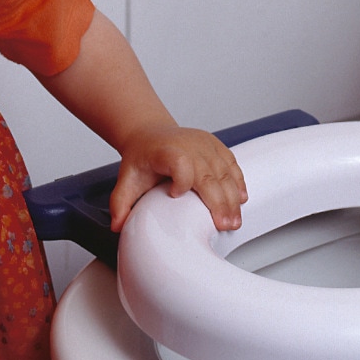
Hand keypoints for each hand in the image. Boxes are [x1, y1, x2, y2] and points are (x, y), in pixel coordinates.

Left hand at [109, 126, 247, 233]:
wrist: (150, 133)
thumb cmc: (142, 157)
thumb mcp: (127, 179)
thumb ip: (121, 203)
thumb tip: (117, 226)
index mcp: (167, 151)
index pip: (180, 164)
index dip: (182, 180)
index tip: (175, 195)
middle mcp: (190, 145)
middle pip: (209, 174)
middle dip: (219, 202)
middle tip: (225, 225)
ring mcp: (205, 145)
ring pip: (224, 172)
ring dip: (232, 198)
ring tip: (234, 220)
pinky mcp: (216, 145)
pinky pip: (231, 164)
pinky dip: (238, 181)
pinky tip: (242, 198)